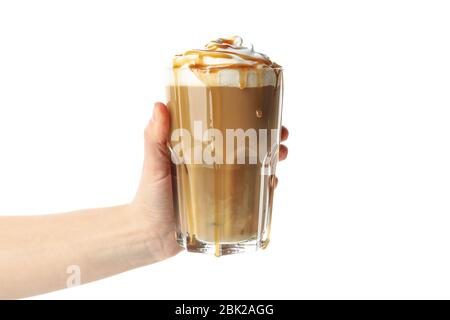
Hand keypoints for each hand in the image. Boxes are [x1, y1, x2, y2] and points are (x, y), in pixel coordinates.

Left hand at [130, 102, 288, 260]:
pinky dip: (265, 187)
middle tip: (281, 135)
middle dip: (267, 138)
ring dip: (271, 159)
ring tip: (281, 155)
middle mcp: (213, 164)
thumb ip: (154, 138)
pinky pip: (250, 194)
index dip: (245, 118)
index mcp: (197, 150)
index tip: (262, 110)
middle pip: (245, 146)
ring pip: (252, 167)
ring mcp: (221, 186)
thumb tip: (160, 104)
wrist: (150, 236)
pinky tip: (272, 183)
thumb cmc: (148, 197)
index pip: (225, 127)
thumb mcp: (153, 164)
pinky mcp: (226, 206)